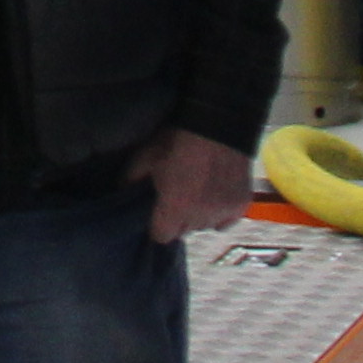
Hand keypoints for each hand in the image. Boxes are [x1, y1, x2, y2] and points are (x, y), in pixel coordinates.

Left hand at [138, 127, 254, 245]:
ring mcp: (223, 212)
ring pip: (205, 225)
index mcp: (175, 208)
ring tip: (198, 190)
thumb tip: (122, 192)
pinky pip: (226, 220)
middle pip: (184, 230)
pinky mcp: (241, 206)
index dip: (158, 223)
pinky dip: (220, 212)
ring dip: (200, 214)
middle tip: (179, 194)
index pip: (162, 236)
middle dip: (179, 218)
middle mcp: (200, 216)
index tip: (158, 211)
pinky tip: (215, 194)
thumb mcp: (146, 155)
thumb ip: (131, 179)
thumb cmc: (178, 139)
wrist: (218, 125)